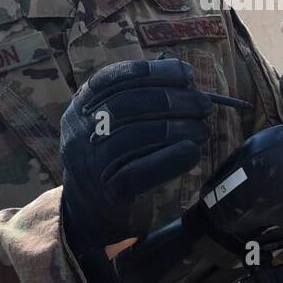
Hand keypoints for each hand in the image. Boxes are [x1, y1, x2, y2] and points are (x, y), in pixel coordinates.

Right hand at [60, 59, 211, 282]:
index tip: (187, 74)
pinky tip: (193, 152)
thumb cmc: (115, 155)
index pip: (115, 77)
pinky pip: (141, 172)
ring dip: (177, 128)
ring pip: (135, 136)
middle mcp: (79, 130)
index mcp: (82, 104)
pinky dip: (171, 159)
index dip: (154, 72)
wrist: (90, 210)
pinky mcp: (107, 193)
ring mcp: (89, 163)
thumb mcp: (117, 121)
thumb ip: (144, 97)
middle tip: (204, 104)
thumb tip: (186, 76)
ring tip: (203, 128)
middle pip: (127, 105)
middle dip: (172, 100)